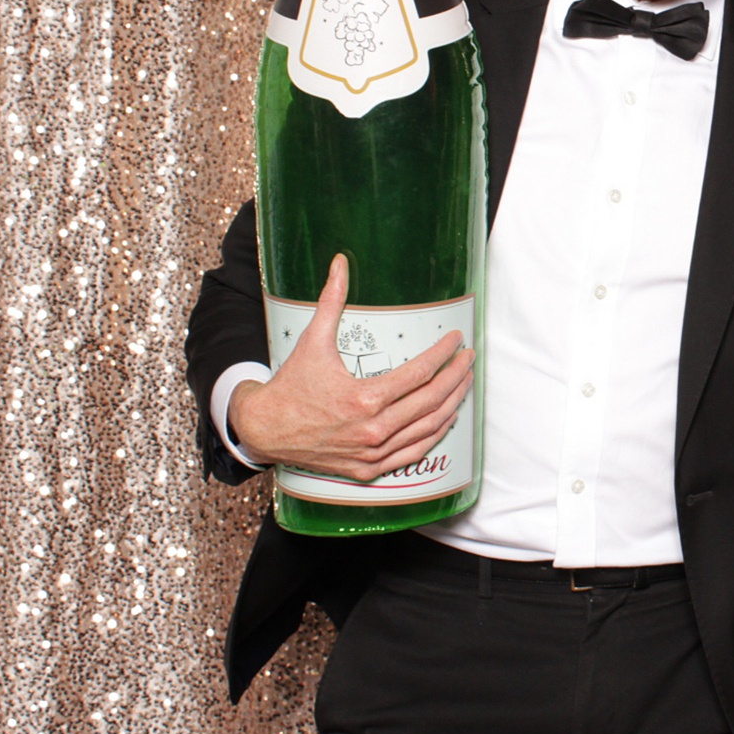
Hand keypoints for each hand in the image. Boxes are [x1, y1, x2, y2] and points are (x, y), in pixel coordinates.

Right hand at [229, 255, 474, 480]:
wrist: (264, 429)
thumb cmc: (291, 385)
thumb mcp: (312, 341)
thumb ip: (331, 300)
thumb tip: (340, 263)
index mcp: (364, 399)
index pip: (420, 373)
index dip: (443, 354)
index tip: (456, 339)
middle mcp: (373, 430)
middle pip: (432, 400)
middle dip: (457, 376)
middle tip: (468, 358)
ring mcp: (373, 453)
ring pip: (429, 428)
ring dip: (453, 404)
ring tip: (465, 382)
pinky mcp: (369, 470)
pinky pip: (414, 453)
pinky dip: (435, 434)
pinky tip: (446, 416)